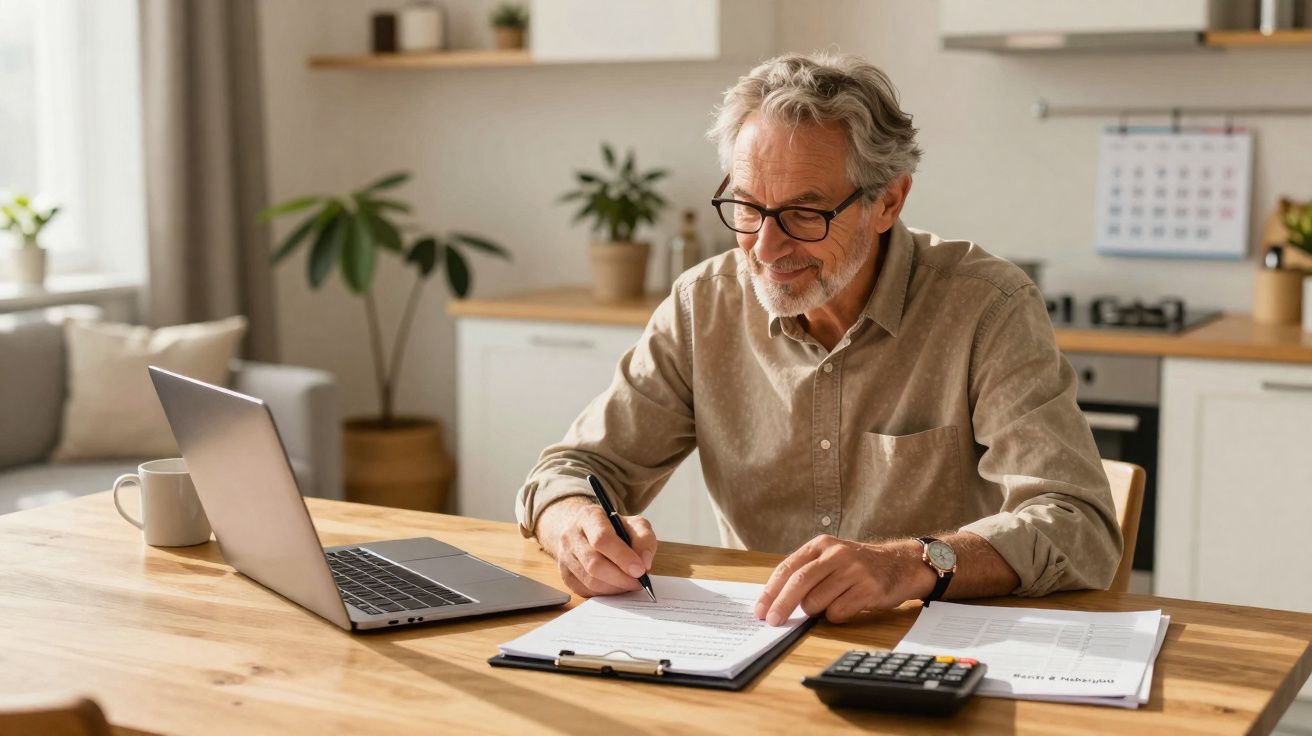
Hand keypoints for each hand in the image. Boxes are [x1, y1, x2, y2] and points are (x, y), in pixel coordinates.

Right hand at [534, 496, 657, 597]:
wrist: (585, 530)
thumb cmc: (612, 528)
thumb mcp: (633, 524)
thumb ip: (644, 539)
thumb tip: (644, 563)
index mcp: (588, 517)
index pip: (601, 539)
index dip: (622, 557)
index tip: (640, 570)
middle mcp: (571, 536)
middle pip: (594, 564)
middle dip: (621, 577)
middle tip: (639, 581)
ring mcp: (564, 556)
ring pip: (590, 581)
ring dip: (615, 587)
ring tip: (630, 583)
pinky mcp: (565, 575)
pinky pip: (586, 591)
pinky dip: (606, 593)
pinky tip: (616, 586)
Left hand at [754, 535, 935, 624]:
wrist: (901, 564)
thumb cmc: (858, 566)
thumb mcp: (830, 558)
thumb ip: (806, 572)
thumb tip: (776, 600)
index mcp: (821, 545)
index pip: (788, 568)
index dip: (771, 591)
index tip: (761, 609)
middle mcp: (836, 554)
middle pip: (798, 583)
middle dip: (781, 606)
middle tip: (773, 622)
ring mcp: (854, 571)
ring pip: (817, 601)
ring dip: (814, 612)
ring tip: (825, 606)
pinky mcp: (869, 589)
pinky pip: (838, 612)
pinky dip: (835, 616)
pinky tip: (845, 606)